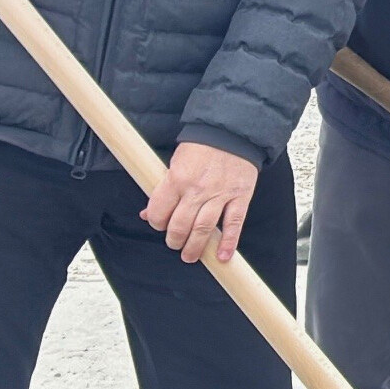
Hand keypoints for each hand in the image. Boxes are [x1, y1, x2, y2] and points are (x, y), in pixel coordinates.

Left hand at [146, 142, 260, 264]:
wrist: (232, 132)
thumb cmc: (201, 147)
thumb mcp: (175, 163)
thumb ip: (163, 189)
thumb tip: (148, 214)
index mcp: (177, 179)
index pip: (159, 212)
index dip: (157, 223)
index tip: (160, 225)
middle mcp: (197, 189)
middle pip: (180, 225)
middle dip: (174, 240)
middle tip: (175, 244)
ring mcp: (220, 194)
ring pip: (203, 228)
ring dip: (195, 247)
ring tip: (190, 255)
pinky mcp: (240, 196)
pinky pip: (234, 224)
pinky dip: (228, 242)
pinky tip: (222, 256)